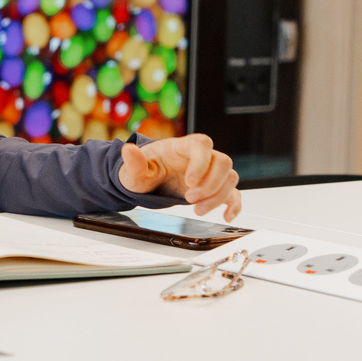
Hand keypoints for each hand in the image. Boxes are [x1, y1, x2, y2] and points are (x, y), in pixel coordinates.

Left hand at [118, 134, 241, 219]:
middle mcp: (200, 157)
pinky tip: (227, 215)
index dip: (200, 162)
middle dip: (210, 184)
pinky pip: (233, 192)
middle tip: (189, 199)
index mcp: (181, 147)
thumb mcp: (134, 170)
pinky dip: (234, 204)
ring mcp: (209, 172)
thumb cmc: (144, 171)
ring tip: (198, 210)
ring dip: (218, 196)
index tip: (190, 182)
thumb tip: (128, 150)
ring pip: (229, 177)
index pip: (201, 145)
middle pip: (222, 162)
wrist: (149, 181)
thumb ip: (133, 163)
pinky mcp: (213, 187)